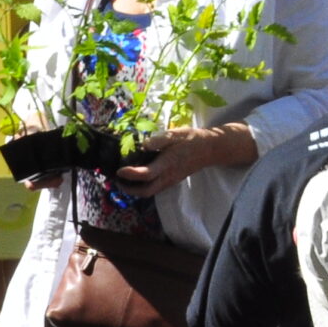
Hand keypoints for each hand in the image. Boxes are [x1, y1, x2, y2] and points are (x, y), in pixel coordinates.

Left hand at [113, 125, 255, 197]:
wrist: (210, 149)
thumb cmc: (192, 140)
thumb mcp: (177, 134)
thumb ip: (160, 140)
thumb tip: (143, 145)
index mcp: (168, 164)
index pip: (147, 174)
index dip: (131, 174)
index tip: (119, 170)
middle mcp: (168, 176)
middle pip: (146, 191)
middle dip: (129, 189)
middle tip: (117, 179)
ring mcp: (171, 180)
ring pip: (149, 192)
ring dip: (134, 190)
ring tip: (124, 179)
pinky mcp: (172, 180)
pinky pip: (155, 188)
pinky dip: (143, 186)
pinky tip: (137, 177)